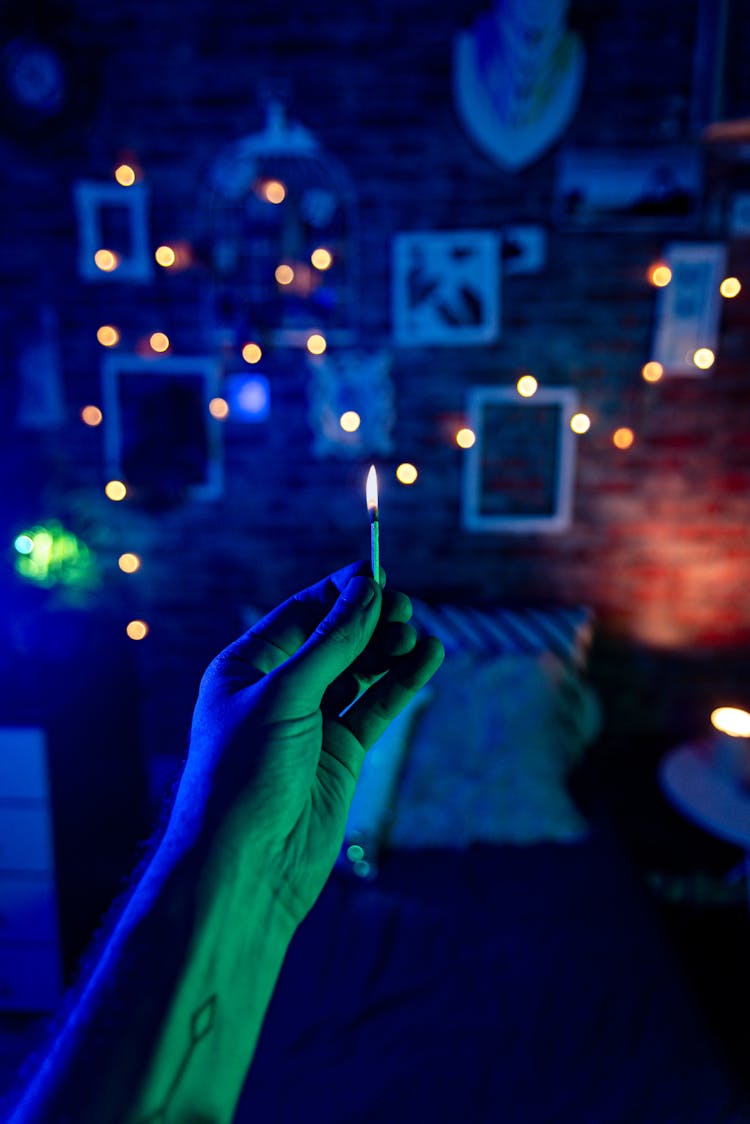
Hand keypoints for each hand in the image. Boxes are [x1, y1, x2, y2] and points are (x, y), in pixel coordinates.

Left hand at [173, 561, 443, 924]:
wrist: (246, 866)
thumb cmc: (242, 776)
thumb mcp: (284, 697)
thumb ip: (330, 644)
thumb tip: (365, 591)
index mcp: (248, 666)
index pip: (301, 612)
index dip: (341, 593)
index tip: (379, 577)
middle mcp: (280, 690)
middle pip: (334, 638)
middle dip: (369, 620)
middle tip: (404, 609)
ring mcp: (313, 722)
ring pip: (360, 671)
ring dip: (388, 650)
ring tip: (417, 635)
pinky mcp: (341, 754)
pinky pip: (376, 707)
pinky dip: (401, 683)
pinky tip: (427, 659)